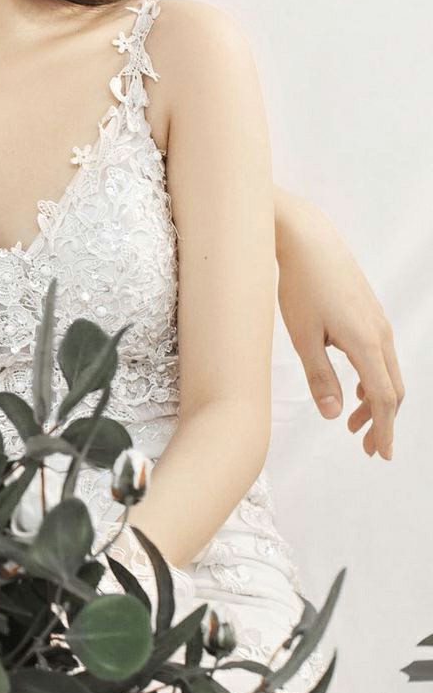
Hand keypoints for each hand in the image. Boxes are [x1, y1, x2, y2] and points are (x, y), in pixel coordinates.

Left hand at [276, 193, 404, 457]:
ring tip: (354, 424)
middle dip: (383, 421)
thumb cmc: (300, 285)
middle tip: (370, 448)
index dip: (383, 429)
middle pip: (392, 389)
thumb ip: (320, 377)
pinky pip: (381, 355)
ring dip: (376, 402)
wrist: (306, 239)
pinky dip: (373, 379)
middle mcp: (380, 333)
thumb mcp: (302, 336)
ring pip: (387, 372)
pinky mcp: (369, 313)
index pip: (382, 398)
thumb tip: (334, 415)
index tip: (382, 454)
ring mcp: (377, 321)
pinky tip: (355, 390)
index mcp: (366, 343)